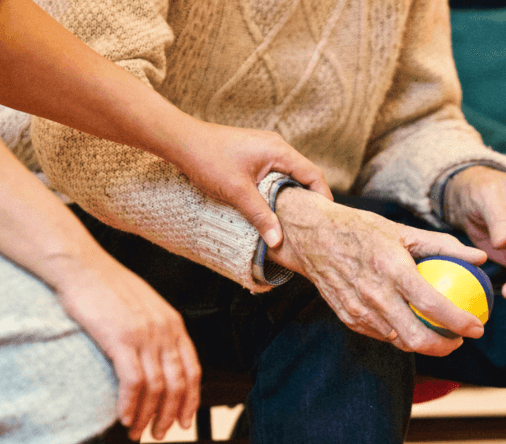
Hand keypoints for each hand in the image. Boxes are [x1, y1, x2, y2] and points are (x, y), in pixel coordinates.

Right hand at [51, 250, 200, 441]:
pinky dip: (130, 404)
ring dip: (148, 415)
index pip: (193, 369)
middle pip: (178, 383)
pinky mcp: (121, 338)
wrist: (82, 266)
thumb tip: (156, 360)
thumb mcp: (144, 307)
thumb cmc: (107, 286)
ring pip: (157, 387)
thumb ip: (156, 331)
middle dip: (170, 414)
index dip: (191, 399)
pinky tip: (124, 416)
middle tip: (159, 432)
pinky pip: (133, 381)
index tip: (184, 418)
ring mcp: (145, 334)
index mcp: (173, 323)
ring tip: (137, 431)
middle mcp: (165, 330)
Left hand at [169, 121, 332, 247]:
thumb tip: (278, 241)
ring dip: (291, 195)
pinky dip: (277, 189)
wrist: (181, 141)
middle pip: (303, 175)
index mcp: (279, 151)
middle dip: (308, 199)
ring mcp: (264, 149)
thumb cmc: (208, 159)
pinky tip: (271, 206)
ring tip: (292, 219)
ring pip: (288, 175)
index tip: (324, 220)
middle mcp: (276, 146)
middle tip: (311, 224)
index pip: (313, 174)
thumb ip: (260, 216)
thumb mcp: (237, 192)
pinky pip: (274, 173)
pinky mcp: (253, 154)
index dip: (322, 197)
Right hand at [266, 187, 487, 356]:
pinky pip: (381, 335)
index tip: (477, 327)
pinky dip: (400, 335)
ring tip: (440, 335)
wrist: (312, 238)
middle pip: (416, 337)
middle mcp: (374, 294)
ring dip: (424, 344)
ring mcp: (359, 310)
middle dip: (445, 346)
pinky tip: (412, 326)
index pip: (432, 305)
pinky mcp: (348, 318)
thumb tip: (479, 257)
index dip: (459, 322)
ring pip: (399, 341)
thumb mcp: (403, 231)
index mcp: (392, 269)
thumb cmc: (362, 230)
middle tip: (460, 339)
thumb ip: (443, 245)